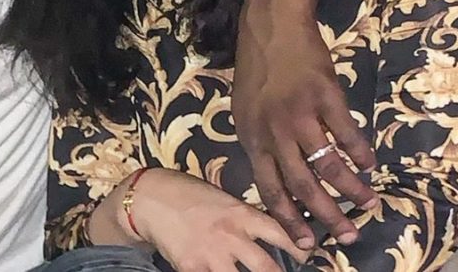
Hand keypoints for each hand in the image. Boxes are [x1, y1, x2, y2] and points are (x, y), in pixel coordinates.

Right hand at [90, 169, 309, 271]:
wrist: (149, 197)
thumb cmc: (185, 193)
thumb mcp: (221, 198)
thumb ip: (243, 217)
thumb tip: (265, 234)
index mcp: (241, 214)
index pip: (281, 233)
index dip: (300, 248)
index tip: (307, 255)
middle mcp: (231, 236)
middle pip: (268, 268)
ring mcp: (211, 255)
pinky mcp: (191, 269)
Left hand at [232, 0, 378, 248]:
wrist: (272, 23)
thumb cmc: (258, 68)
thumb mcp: (246, 110)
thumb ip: (261, 143)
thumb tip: (281, 179)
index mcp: (251, 136)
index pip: (269, 187)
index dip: (288, 217)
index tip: (305, 242)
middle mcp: (273, 129)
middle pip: (301, 184)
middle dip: (325, 215)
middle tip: (346, 234)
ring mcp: (299, 112)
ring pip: (327, 163)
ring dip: (350, 188)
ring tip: (368, 202)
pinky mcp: (325, 94)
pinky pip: (347, 133)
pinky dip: (360, 152)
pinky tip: (369, 163)